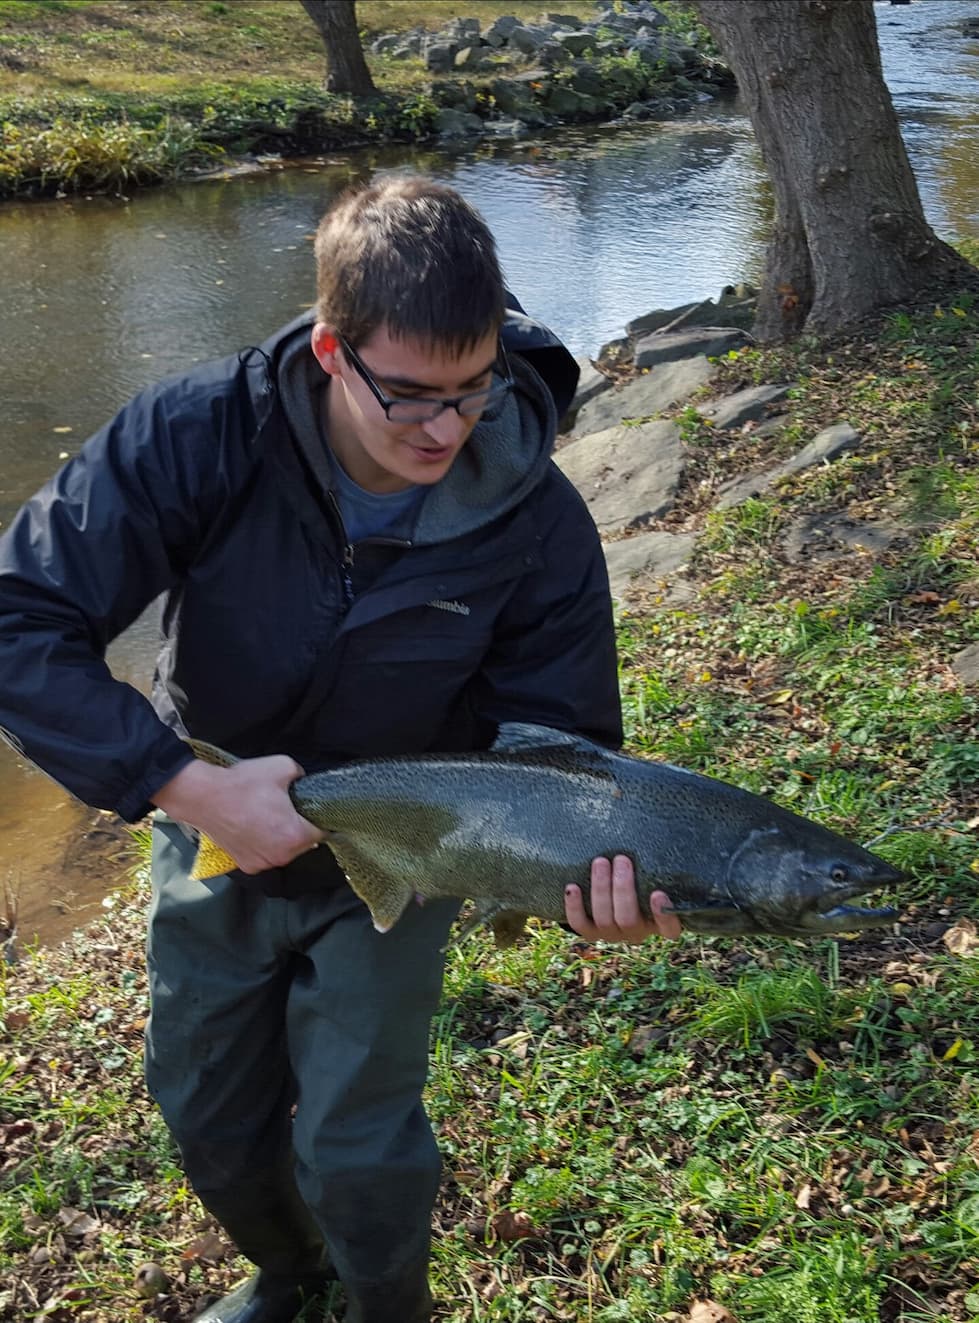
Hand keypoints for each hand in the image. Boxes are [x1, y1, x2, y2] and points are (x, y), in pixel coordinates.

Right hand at [151, 753, 323, 874]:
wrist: (204, 797)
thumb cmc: (243, 784)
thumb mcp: (283, 766)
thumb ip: (301, 774)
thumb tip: (303, 780)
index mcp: (295, 836)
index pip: (322, 831)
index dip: (318, 817)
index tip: (310, 808)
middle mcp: (281, 856)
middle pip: (303, 843)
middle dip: (298, 827)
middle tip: (285, 809)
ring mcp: (262, 863)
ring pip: (283, 851)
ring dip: (280, 838)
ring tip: (266, 817)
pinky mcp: (246, 865)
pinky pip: (264, 855)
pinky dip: (263, 845)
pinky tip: (253, 827)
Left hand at [564, 854, 681, 944]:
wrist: (613, 891)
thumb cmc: (641, 875)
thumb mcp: (653, 873)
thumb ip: (658, 864)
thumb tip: (662, 828)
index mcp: (659, 923)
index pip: (669, 928)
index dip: (663, 914)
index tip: (658, 893)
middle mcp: (637, 932)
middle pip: (628, 919)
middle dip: (623, 888)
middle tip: (621, 859)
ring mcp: (612, 933)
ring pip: (604, 920)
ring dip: (600, 889)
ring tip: (600, 862)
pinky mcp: (590, 932)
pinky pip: (580, 924)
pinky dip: (574, 906)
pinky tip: (572, 886)